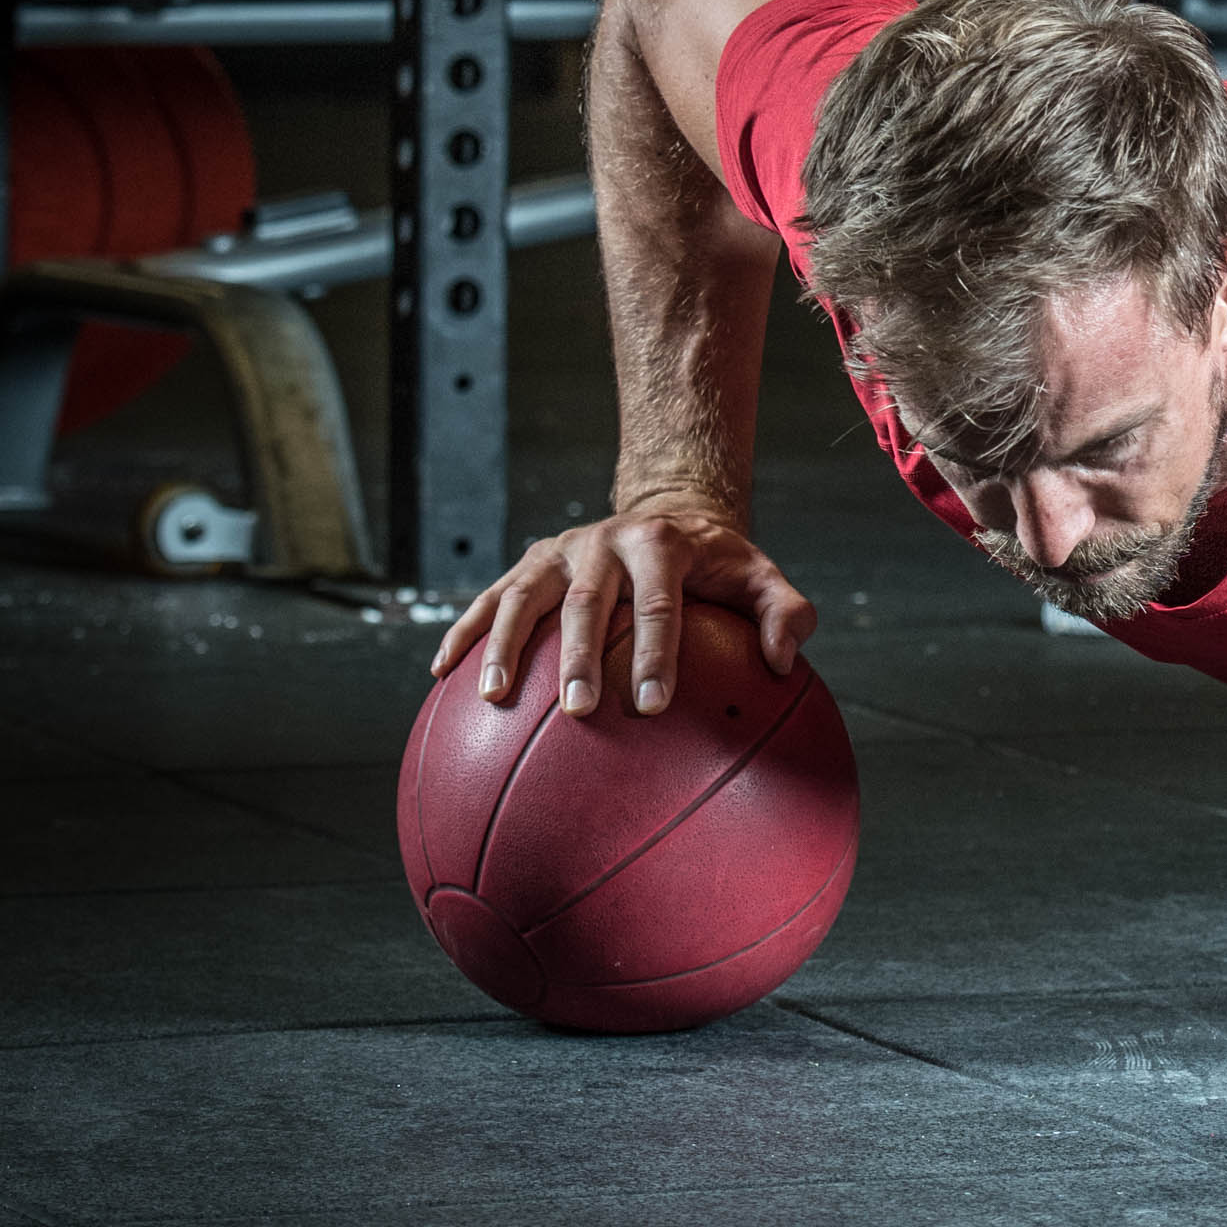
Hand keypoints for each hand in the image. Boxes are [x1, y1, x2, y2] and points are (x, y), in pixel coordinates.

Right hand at [429, 501, 814, 720]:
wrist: (667, 513)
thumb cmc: (717, 565)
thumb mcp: (760, 577)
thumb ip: (784, 613)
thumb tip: (783, 661)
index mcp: (660, 542)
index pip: (658, 600)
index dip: (656, 651)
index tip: (653, 704)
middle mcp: (603, 540)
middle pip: (587, 601)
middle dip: (578, 657)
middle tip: (577, 712)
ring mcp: (560, 551)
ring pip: (523, 596)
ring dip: (505, 646)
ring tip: (494, 699)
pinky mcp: (528, 565)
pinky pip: (488, 599)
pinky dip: (463, 633)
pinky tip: (441, 675)